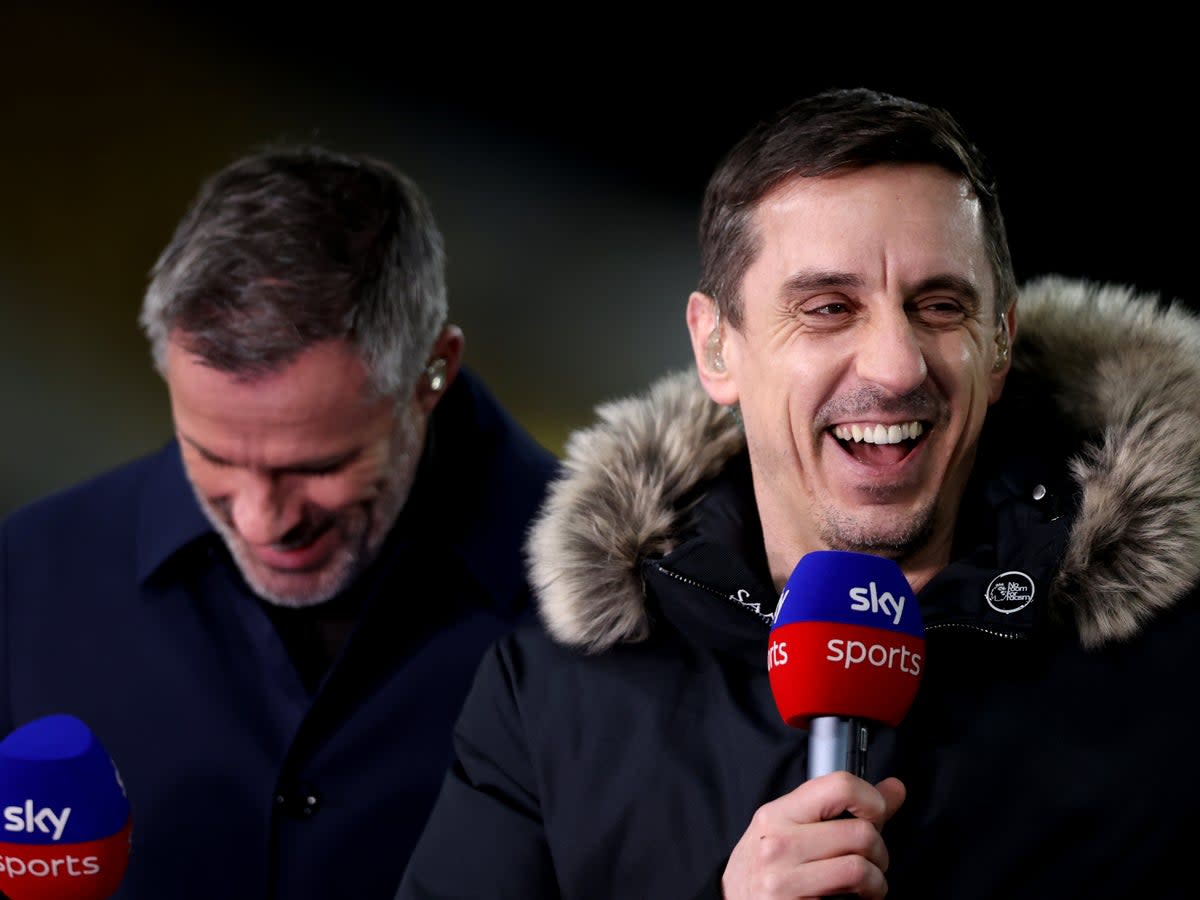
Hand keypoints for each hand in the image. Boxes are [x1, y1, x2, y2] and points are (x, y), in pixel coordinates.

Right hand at [721, 772, 905, 898]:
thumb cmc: (767, 866)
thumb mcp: (793, 828)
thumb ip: (844, 808)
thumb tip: (894, 788)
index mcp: (779, 814)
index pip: (840, 786)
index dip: (872, 800)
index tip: (876, 815)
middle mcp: (778, 844)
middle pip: (861, 833)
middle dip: (879, 850)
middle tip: (871, 860)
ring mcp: (783, 881)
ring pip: (860, 869)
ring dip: (875, 881)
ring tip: (865, 884)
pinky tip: (852, 899)